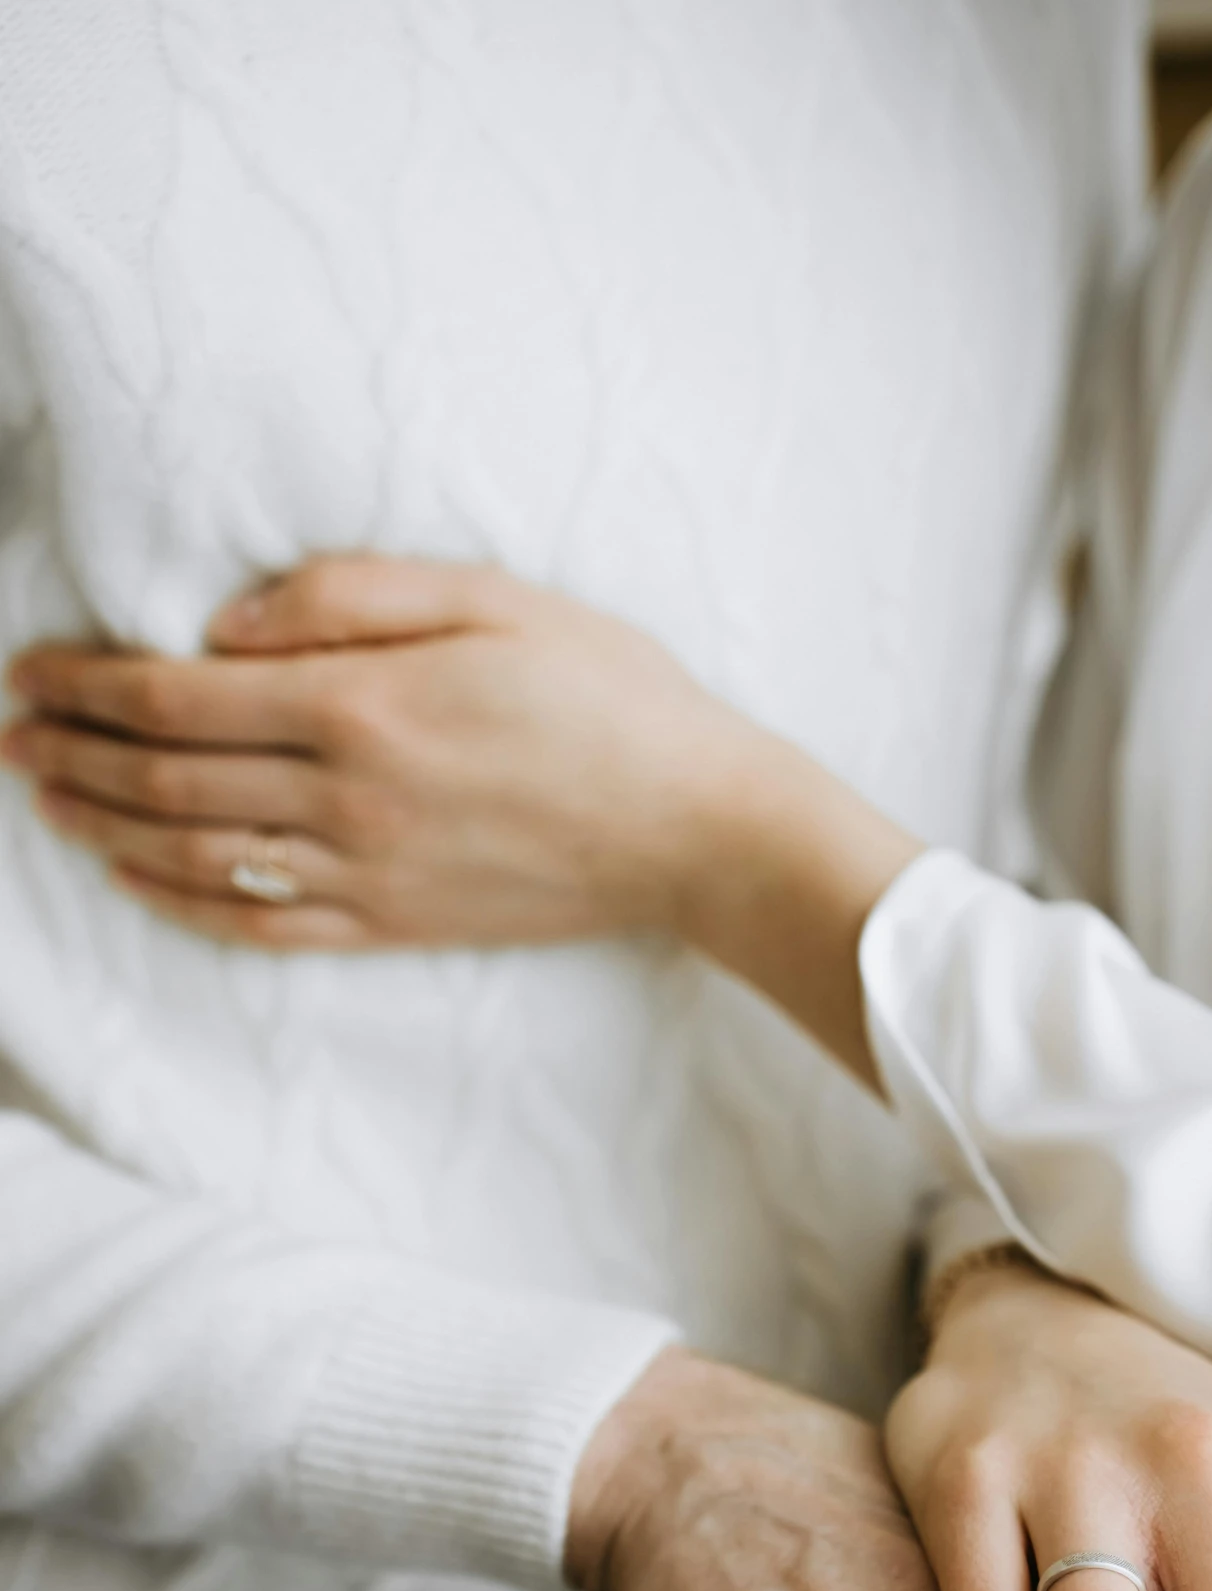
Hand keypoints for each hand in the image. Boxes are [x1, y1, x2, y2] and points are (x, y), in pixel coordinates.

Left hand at [5, 555, 917, 1079]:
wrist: (696, 827)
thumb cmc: (608, 695)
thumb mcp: (492, 598)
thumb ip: (353, 596)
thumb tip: (230, 622)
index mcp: (364, 706)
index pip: (179, 697)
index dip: (89, 684)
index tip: (32, 667)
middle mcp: (348, 800)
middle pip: (169, 780)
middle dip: (74, 753)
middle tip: (11, 734)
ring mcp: (368, 875)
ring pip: (197, 856)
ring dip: (106, 826)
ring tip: (46, 800)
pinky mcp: (396, 925)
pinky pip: (262, 924)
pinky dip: (184, 902)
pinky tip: (140, 879)